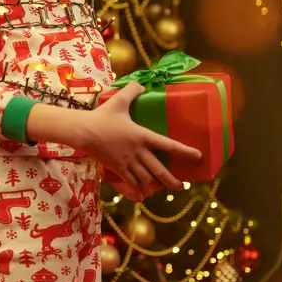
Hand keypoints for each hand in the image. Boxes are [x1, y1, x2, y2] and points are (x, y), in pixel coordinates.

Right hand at [79, 84, 201, 200]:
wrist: (83, 131)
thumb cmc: (102, 116)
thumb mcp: (120, 100)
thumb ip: (133, 90)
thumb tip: (143, 86)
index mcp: (142, 136)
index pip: (168, 144)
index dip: (184, 151)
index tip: (198, 156)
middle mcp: (137, 152)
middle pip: (158, 170)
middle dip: (171, 180)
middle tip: (181, 187)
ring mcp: (127, 162)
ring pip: (145, 179)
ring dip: (155, 186)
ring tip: (162, 189)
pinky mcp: (117, 168)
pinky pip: (130, 183)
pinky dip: (138, 190)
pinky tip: (142, 195)